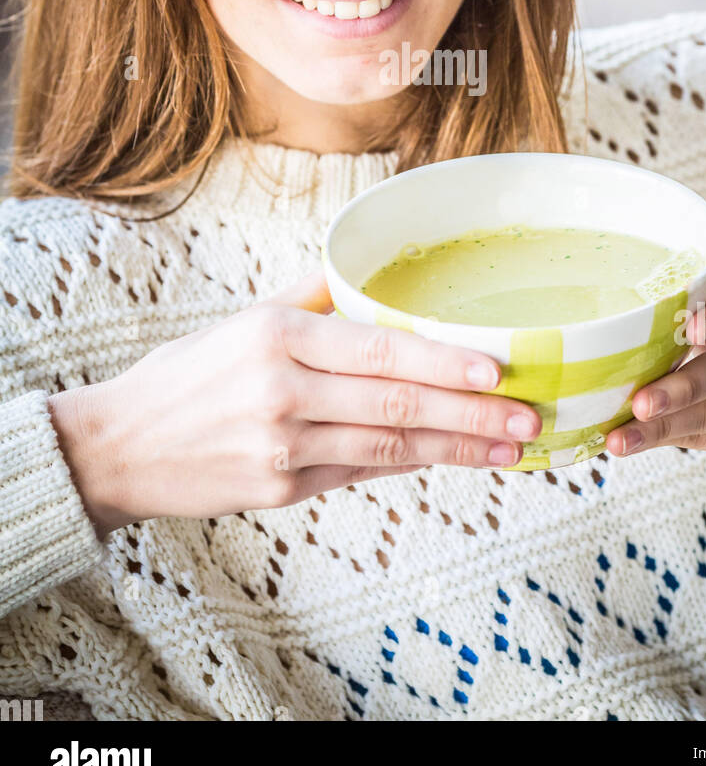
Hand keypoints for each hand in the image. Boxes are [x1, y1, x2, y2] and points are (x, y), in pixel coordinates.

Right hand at [49, 270, 541, 538]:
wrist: (117, 450)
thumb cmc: (184, 376)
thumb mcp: (242, 319)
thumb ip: (308, 298)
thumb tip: (364, 273)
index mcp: (277, 336)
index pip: (380, 350)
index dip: (445, 362)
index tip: (496, 369)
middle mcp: (283, 392)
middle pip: (398, 403)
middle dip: (473, 415)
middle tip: (528, 418)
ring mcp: (283, 449)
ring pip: (390, 446)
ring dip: (457, 449)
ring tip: (509, 448)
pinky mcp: (281, 492)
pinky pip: (361, 471)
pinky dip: (409, 462)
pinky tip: (449, 458)